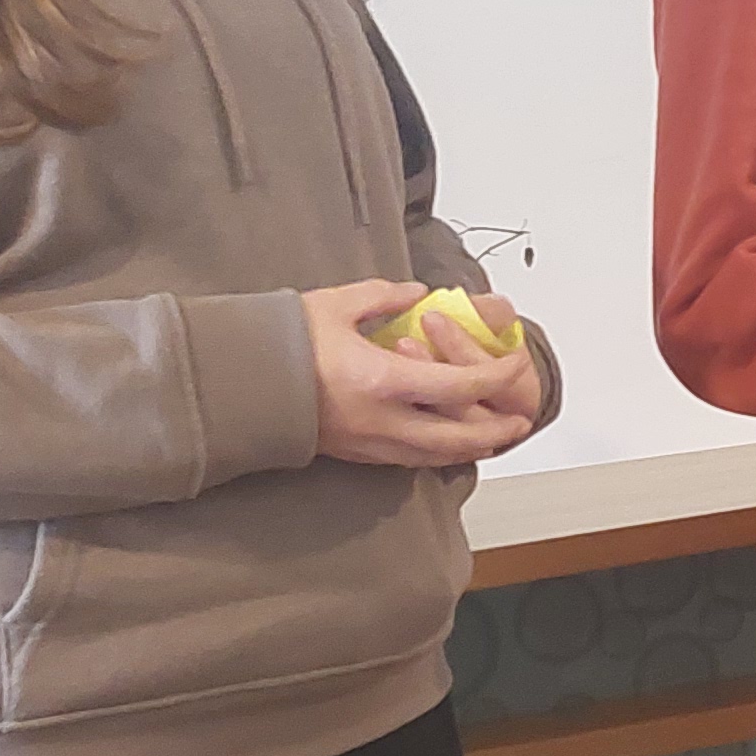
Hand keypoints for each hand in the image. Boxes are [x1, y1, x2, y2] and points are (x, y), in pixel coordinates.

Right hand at [304, 281, 540, 467]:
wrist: (235, 385)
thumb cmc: (283, 342)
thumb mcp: (337, 305)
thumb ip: (384, 297)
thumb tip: (418, 294)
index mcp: (383, 381)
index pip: (460, 387)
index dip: (496, 377)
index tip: (515, 364)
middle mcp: (382, 421)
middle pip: (457, 439)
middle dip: (495, 431)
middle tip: (520, 420)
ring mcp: (367, 444)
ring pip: (434, 458)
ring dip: (470, 449)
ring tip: (494, 438)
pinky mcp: (353, 455)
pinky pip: (408, 460)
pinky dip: (437, 454)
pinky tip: (446, 444)